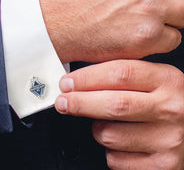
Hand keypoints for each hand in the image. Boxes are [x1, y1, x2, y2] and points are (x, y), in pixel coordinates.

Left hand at [55, 60, 183, 168]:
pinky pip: (116, 159)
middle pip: (113, 104)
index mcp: (167, 80)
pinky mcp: (161, 166)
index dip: (87, 78)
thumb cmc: (167, 102)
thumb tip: (82, 78)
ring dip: (97, 128)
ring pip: (109, 135)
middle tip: (63, 101)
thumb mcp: (154, 79)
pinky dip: (110, 150)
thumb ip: (125, 75)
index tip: (67, 83)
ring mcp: (167, 140)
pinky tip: (121, 141)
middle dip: (79, 103)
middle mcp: (170, 109)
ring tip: (106, 123)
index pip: (120, 73)